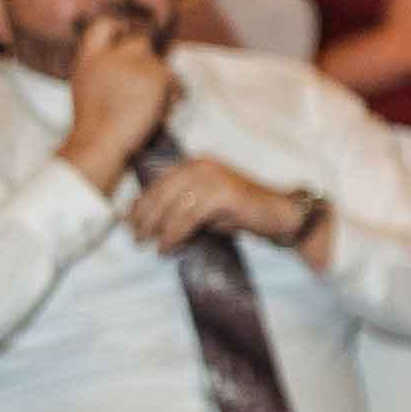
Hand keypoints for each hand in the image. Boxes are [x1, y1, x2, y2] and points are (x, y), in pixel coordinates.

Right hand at [60, 11, 171, 184]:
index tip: (126, 32)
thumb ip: (106, 69)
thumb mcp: (88, 87)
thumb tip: (133, 62)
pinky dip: (174, 94)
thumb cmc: (95, 125)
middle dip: (148, 60)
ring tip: (155, 104)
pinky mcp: (156, 74)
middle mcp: (110, 55)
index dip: (118, 26)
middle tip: (150, 82)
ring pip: (160, 64)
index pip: (104, 26)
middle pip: (140, 42)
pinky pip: (174, 79)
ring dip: (162, 82)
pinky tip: (165, 109)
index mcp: (88, 59)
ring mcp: (133, 62)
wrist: (101, 141)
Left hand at [128, 156, 305, 251]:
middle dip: (144, 217)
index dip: (140, 203)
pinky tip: (169, 246)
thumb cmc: (244, 213)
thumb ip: (182, 205)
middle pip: (161, 192)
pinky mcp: (223, 194)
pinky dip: (174, 234)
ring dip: (157, 228)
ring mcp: (214, 178)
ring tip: (150, 246)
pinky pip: (188, 217)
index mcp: (196, 164)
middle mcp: (202, 166)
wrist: (282, 215)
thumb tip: (149, 219)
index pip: (159, 182)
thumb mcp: (207, 204)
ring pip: (172, 205)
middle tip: (136, 238)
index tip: (129, 223)